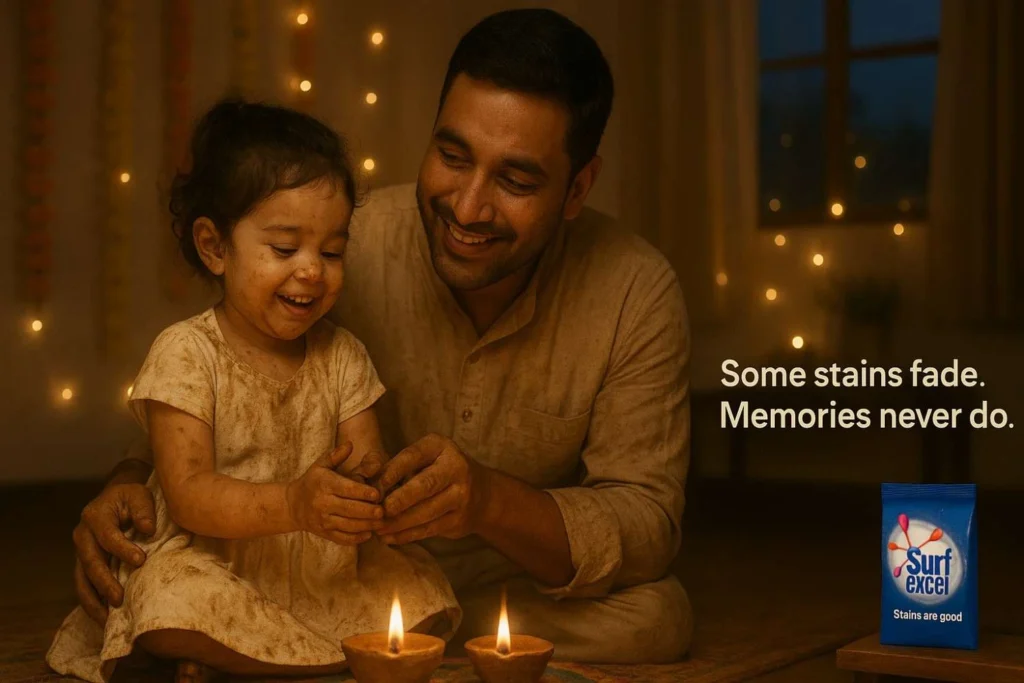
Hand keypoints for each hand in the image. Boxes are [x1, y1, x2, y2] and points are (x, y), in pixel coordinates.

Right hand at [73, 483, 155, 624]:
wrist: (116, 499)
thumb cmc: (131, 498)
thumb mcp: (139, 495)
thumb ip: (144, 510)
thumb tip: (148, 529)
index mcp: (95, 516)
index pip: (108, 536)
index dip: (123, 549)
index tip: (141, 561)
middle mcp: (82, 535)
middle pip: (90, 562)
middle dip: (104, 582)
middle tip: (119, 599)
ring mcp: (80, 552)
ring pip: (81, 580)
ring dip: (93, 600)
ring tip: (107, 619)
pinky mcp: (83, 565)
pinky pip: (83, 587)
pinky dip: (92, 603)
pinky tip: (103, 618)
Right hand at [286, 442, 384, 544]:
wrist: (293, 505)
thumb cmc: (312, 481)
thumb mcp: (321, 465)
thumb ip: (336, 455)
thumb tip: (350, 444)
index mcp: (324, 484)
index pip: (346, 489)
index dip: (363, 492)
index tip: (377, 494)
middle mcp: (323, 503)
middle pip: (349, 509)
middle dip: (368, 511)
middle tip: (383, 511)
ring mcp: (323, 520)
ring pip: (348, 525)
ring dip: (366, 525)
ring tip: (381, 522)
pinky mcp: (325, 533)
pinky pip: (342, 538)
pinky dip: (356, 538)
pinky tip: (368, 534)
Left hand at [375, 433, 489, 544]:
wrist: (481, 494)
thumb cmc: (436, 472)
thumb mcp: (421, 459)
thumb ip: (393, 465)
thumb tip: (365, 479)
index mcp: (440, 447)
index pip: (412, 457)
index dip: (391, 472)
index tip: (372, 487)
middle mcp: (455, 467)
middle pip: (425, 485)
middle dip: (400, 499)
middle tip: (379, 511)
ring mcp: (461, 494)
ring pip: (427, 511)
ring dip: (400, 522)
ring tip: (378, 528)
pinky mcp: (460, 518)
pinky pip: (430, 528)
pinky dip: (408, 535)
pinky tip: (390, 538)